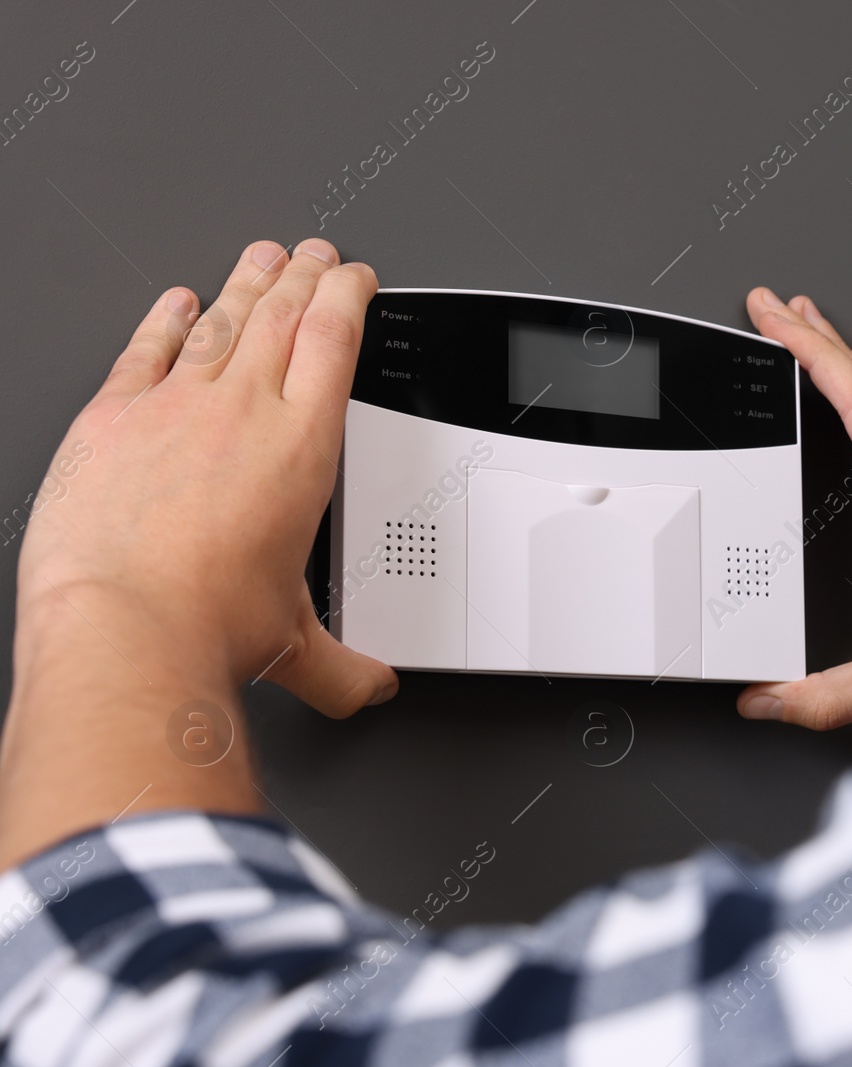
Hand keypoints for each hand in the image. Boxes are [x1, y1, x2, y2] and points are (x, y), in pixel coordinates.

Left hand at [0, 239, 392, 866]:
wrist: (120, 629)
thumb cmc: (205, 628)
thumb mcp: (293, 647)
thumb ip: (344, 667)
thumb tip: (371, 690)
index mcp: (301, 447)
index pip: (334, 341)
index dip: (348, 296)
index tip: (354, 278)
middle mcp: (240, 411)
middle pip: (281, 314)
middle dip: (304, 275)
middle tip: (315, 253)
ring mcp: (171, 407)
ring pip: (221, 320)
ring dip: (245, 282)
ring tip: (261, 257)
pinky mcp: (108, 420)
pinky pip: (145, 350)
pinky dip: (163, 320)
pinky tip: (174, 304)